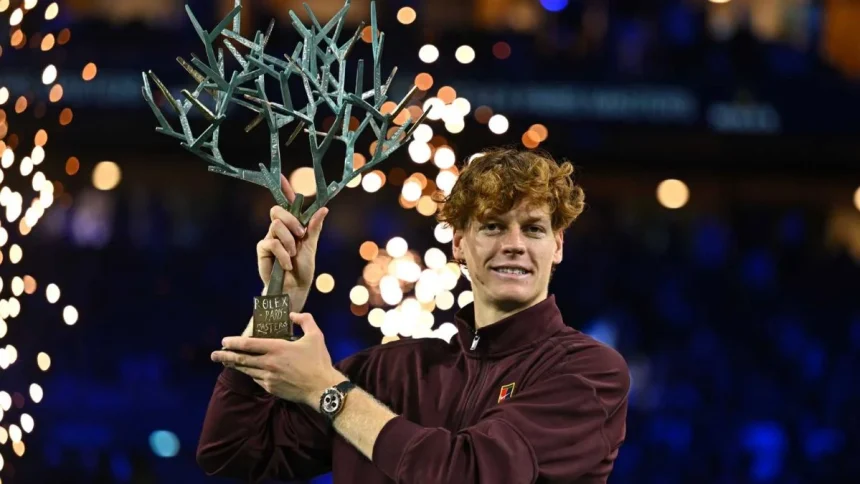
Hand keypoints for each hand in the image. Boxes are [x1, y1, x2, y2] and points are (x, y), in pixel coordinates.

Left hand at [212, 313, 343, 406]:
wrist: (322, 388)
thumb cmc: (319, 361)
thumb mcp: (316, 335)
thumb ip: (305, 320)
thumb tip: (293, 315)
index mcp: (277, 348)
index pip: (249, 344)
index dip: (234, 342)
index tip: (224, 341)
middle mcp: (269, 363)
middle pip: (241, 359)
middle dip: (225, 356)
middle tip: (213, 354)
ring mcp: (268, 378)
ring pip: (246, 370)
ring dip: (235, 366)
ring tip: (225, 362)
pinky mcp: (271, 388)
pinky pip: (256, 379)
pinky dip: (250, 374)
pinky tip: (248, 371)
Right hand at [257, 174, 328, 311]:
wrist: (294, 287)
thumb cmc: (303, 268)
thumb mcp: (311, 246)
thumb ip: (314, 227)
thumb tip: (324, 208)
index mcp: (293, 226)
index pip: (287, 204)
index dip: (283, 190)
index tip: (280, 176)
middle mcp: (280, 229)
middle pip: (278, 211)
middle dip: (291, 221)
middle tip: (300, 235)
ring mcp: (270, 238)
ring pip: (276, 226)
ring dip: (288, 242)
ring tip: (293, 255)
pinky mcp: (262, 250)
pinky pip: (271, 243)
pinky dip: (282, 254)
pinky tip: (286, 264)